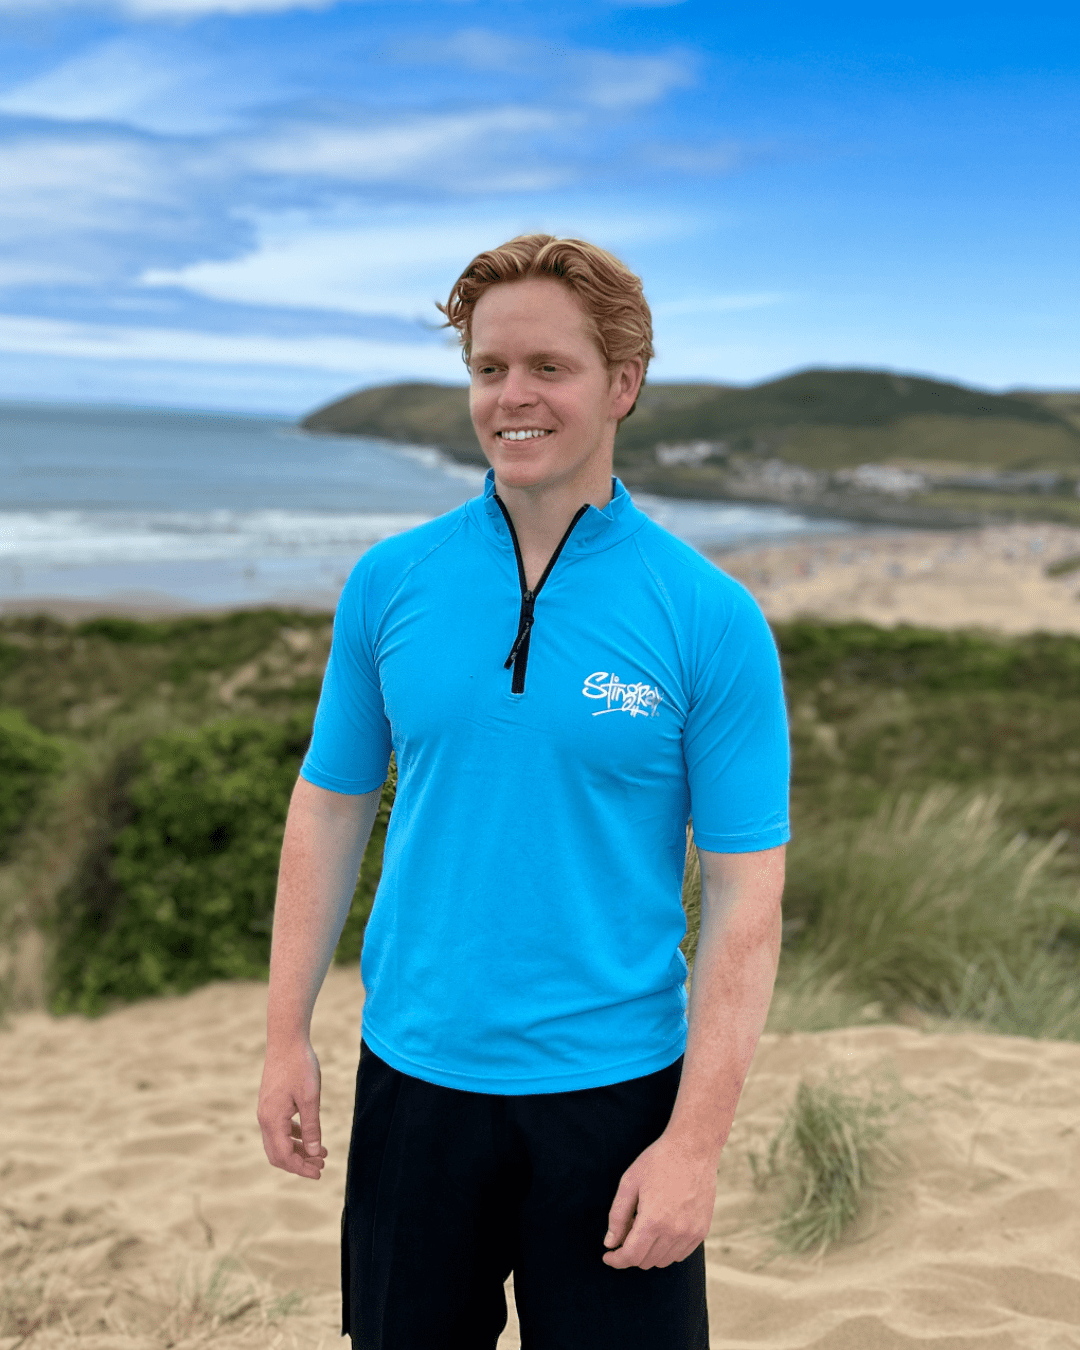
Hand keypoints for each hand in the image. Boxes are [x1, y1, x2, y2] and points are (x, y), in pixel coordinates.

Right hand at [257, 1037, 328, 1179]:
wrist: (286, 1040)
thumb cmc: (300, 1066)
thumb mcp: (311, 1098)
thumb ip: (312, 1127)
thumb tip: (314, 1153)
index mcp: (272, 1120)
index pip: (284, 1156)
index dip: (301, 1168)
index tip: (319, 1173)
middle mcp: (264, 1118)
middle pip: (278, 1154)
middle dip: (299, 1163)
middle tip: (321, 1167)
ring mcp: (266, 1111)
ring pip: (279, 1142)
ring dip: (298, 1150)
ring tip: (321, 1154)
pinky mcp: (270, 1103)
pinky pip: (279, 1128)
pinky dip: (294, 1137)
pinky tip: (310, 1136)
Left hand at [602, 1133, 716, 1269]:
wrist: (694, 1148)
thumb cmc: (658, 1161)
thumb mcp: (629, 1183)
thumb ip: (617, 1216)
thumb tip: (610, 1243)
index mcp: (653, 1221)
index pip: (631, 1256)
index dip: (616, 1260)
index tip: (608, 1256)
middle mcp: (674, 1232)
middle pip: (646, 1261)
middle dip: (631, 1253)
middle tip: (626, 1232)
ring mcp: (691, 1233)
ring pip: (663, 1261)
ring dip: (649, 1252)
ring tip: (644, 1227)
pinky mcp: (702, 1231)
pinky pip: (680, 1254)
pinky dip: (667, 1250)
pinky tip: (662, 1231)